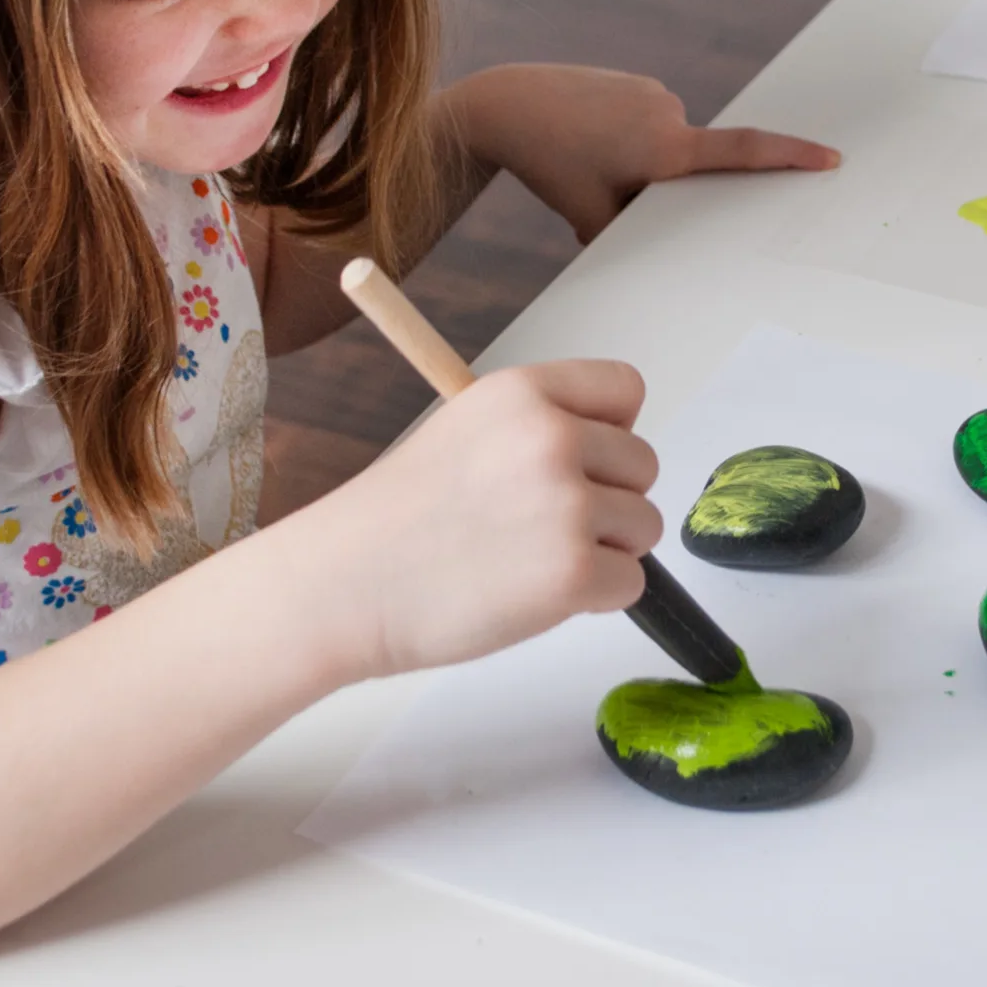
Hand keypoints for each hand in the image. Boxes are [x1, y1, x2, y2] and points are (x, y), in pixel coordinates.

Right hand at [273, 360, 659, 680]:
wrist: (342, 588)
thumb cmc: (397, 520)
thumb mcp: (465, 430)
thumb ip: (540, 427)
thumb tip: (612, 448)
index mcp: (524, 393)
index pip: (626, 388)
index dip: (611, 431)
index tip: (578, 462)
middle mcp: (552, 438)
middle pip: (644, 464)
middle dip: (609, 500)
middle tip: (541, 527)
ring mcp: (566, 506)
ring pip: (644, 526)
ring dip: (605, 551)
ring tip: (532, 560)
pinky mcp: (574, 572)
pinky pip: (632, 583)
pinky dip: (596, 598)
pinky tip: (535, 594)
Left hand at [444, 63, 839, 241]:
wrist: (508, 105)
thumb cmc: (550, 165)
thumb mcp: (591, 217)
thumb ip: (634, 234)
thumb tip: (662, 247)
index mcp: (665, 149)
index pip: (744, 153)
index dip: (792, 157)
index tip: (830, 159)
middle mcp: (668, 114)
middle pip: (696, 164)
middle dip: (669, 184)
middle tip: (615, 182)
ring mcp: (654, 94)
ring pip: (672, 144)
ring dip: (647, 160)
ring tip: (591, 159)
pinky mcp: (639, 83)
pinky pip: (654, 121)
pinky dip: (633, 138)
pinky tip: (590, 139)